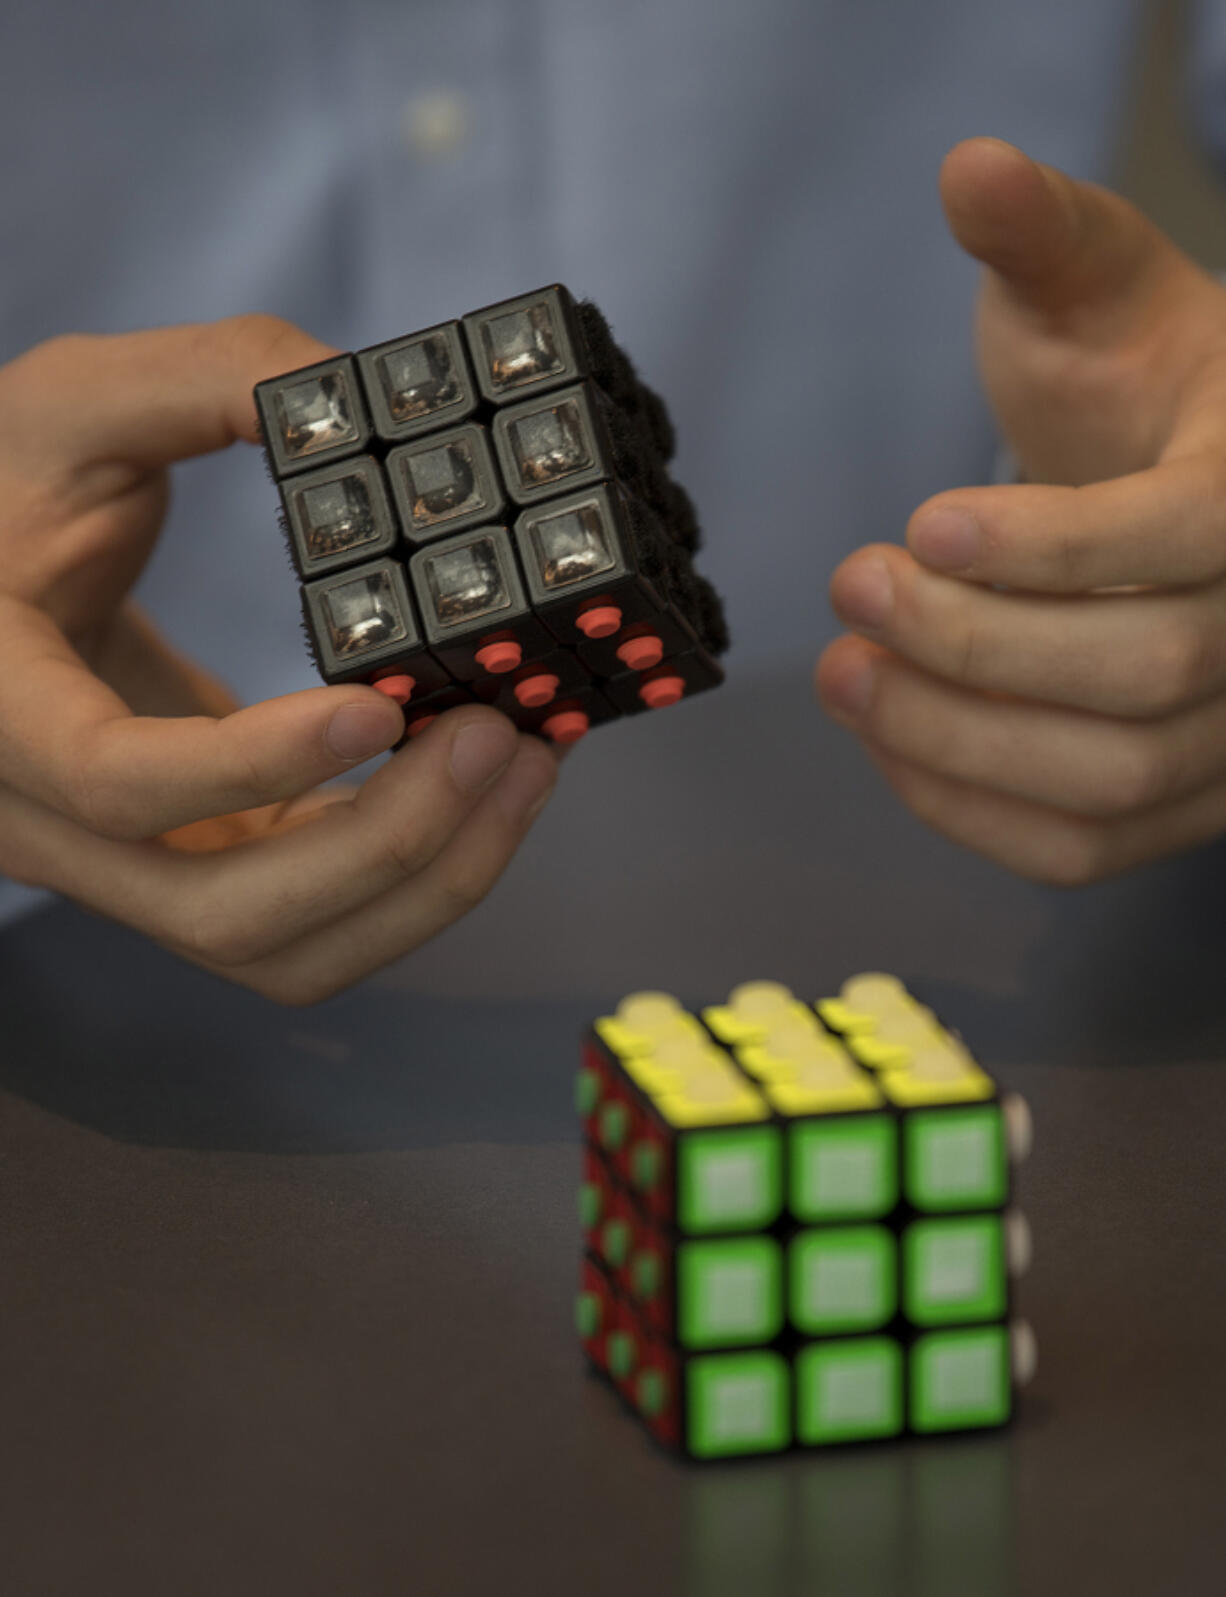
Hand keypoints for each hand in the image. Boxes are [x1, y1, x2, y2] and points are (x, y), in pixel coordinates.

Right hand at [0, 318, 556, 999]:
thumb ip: (207, 378)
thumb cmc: (5, 485)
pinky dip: (410, 871)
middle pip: (223, 913)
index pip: (114, 783)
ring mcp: (123, 867)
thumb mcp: (75, 404)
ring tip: (522, 765)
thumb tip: (363, 395)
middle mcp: (47, 820)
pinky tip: (481, 782)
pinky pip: (308, 919)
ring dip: (423, 880)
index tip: (378, 707)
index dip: (252, 768)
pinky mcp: (191, 866)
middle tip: (498, 739)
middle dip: (388, 847)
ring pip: (281, 948)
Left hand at [817, 137, 1225, 884]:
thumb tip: (970, 167)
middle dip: (975, 644)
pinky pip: (1078, 850)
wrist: (1183, 482)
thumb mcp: (1105, 292)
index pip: (1194, 540)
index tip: (921, 526)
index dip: (1056, 550)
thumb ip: (1046, 238)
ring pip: (1107, 781)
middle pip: (1144, 677)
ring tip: (841, 672)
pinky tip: (888, 739)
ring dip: (951, 737)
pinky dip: (967, 809)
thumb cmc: (1144, 384)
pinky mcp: (1178, 804)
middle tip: (853, 587)